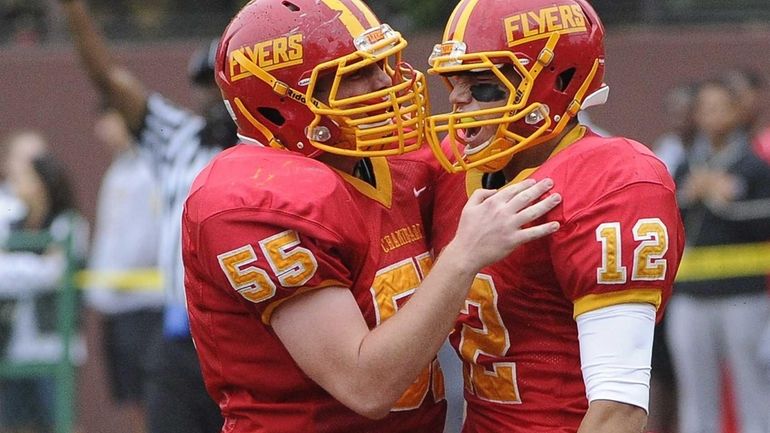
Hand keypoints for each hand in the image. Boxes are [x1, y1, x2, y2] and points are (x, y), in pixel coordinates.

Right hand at [445, 178, 560, 271]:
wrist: (466, 253)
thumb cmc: (466, 231)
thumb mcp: (468, 207)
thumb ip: (480, 194)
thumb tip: (495, 190)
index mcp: (492, 202)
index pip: (513, 190)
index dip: (525, 184)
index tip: (534, 181)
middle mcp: (503, 212)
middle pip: (526, 197)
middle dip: (540, 189)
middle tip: (551, 183)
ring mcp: (510, 226)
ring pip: (532, 212)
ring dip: (547, 204)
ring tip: (558, 198)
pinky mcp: (514, 240)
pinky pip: (533, 233)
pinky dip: (545, 229)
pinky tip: (555, 225)